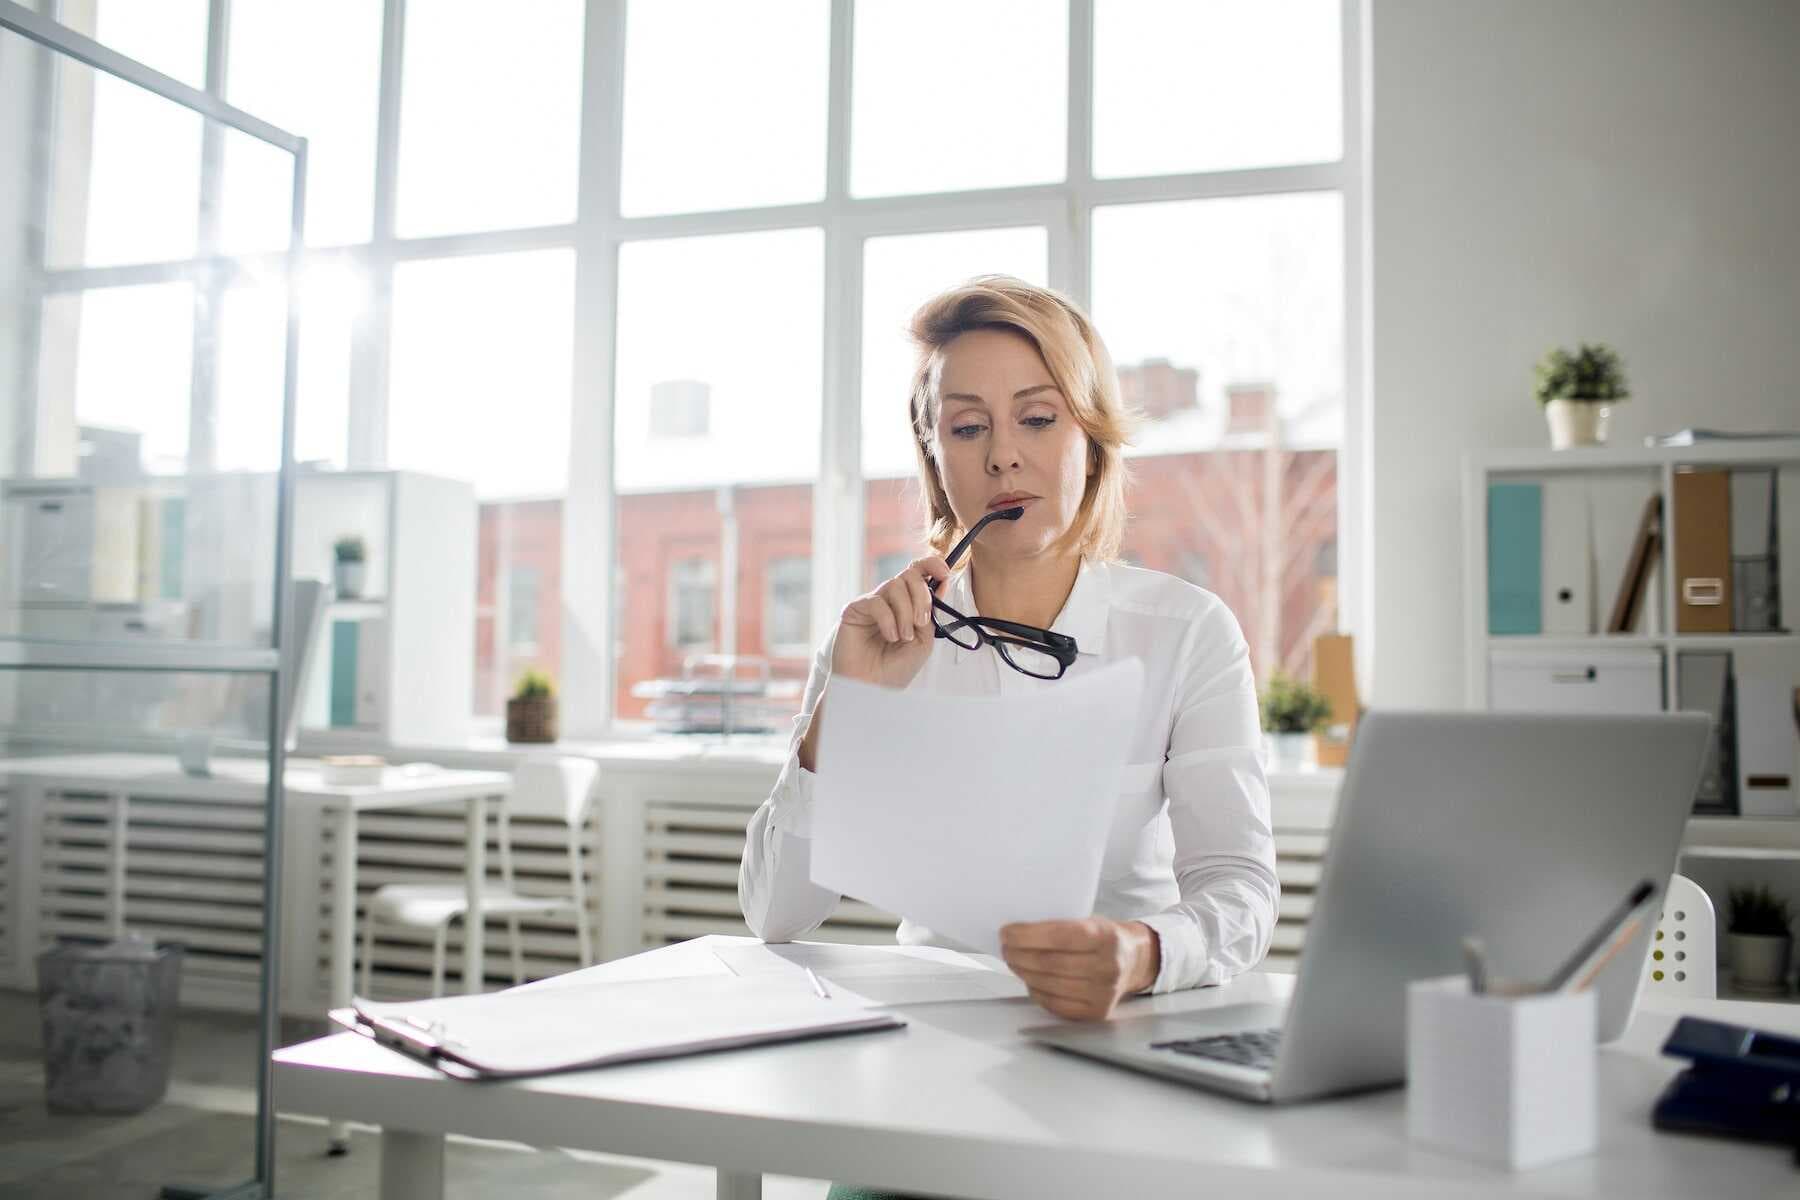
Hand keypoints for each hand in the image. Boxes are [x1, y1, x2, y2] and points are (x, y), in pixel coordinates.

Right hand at [829, 554, 952, 689]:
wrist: (873, 689)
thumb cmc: (897, 669)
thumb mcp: (924, 640)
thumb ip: (931, 613)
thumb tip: (940, 584)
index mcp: (907, 605)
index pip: (919, 574)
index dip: (932, 565)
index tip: (944, 573)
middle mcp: (889, 601)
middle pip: (909, 575)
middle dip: (921, 596)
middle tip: (921, 622)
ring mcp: (872, 604)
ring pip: (894, 585)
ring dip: (905, 612)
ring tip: (903, 637)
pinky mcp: (854, 610)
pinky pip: (876, 601)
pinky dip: (888, 619)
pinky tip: (890, 637)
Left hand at [1000, 917, 1160, 1020]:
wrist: (1134, 961)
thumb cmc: (1106, 938)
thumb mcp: (1091, 920)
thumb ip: (1061, 925)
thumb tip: (1017, 932)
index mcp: (1106, 937)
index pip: (1059, 936)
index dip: (1027, 935)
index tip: (1007, 932)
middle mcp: (1108, 966)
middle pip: (1049, 963)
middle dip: (1018, 954)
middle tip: (1006, 947)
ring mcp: (1103, 993)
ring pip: (1049, 984)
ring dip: (1023, 972)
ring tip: (1014, 961)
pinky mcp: (1096, 1012)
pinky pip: (1055, 1004)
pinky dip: (1036, 991)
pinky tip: (1031, 980)